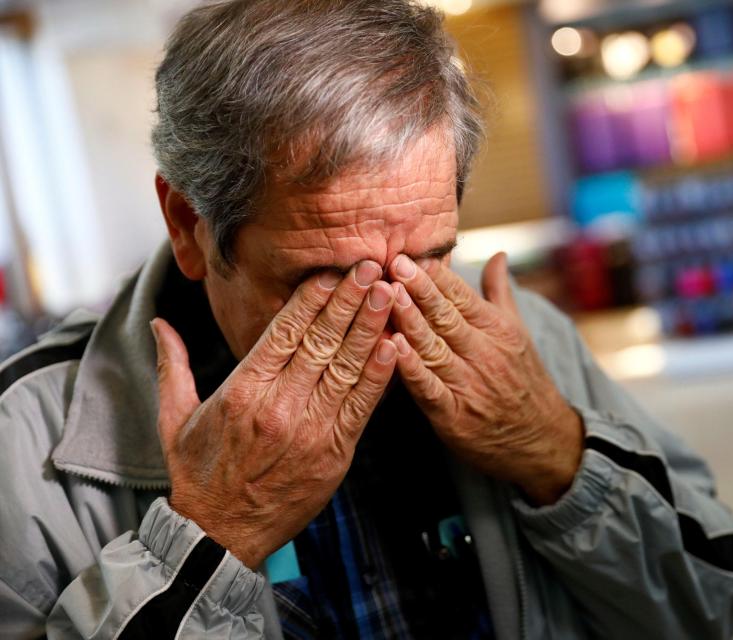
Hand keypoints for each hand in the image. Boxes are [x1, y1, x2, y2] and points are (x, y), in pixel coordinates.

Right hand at [151, 261, 396, 567]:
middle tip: (370, 267)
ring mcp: (309, 429)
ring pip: (345, 368)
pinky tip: (392, 346)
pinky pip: (360, 407)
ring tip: (388, 294)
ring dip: (369, 327)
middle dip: (348, 300)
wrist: (218, 536)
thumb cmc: (198, 476)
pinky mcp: (333, 453)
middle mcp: (279, 405)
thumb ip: (172, 366)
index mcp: (243, 391)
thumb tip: (159, 324)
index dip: (311, 299)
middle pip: (321, 341)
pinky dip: (378, 376)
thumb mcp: (174, 418)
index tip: (331, 273)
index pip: (283, 332)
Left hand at [386, 252, 583, 504]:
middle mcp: (484, 353)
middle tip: (394, 263)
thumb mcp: (518, 333)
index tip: (411, 254)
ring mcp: (469, 384)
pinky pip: (429, 388)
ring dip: (409, 321)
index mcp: (498, 329)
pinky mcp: (454, 416)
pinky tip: (392, 348)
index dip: (436, 275)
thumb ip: (500, 293)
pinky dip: (411, 369)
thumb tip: (498, 255)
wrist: (542, 440)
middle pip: (446, 316)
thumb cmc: (524, 381)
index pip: (462, 296)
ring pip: (434, 347)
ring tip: (387, 295)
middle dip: (418, 288)